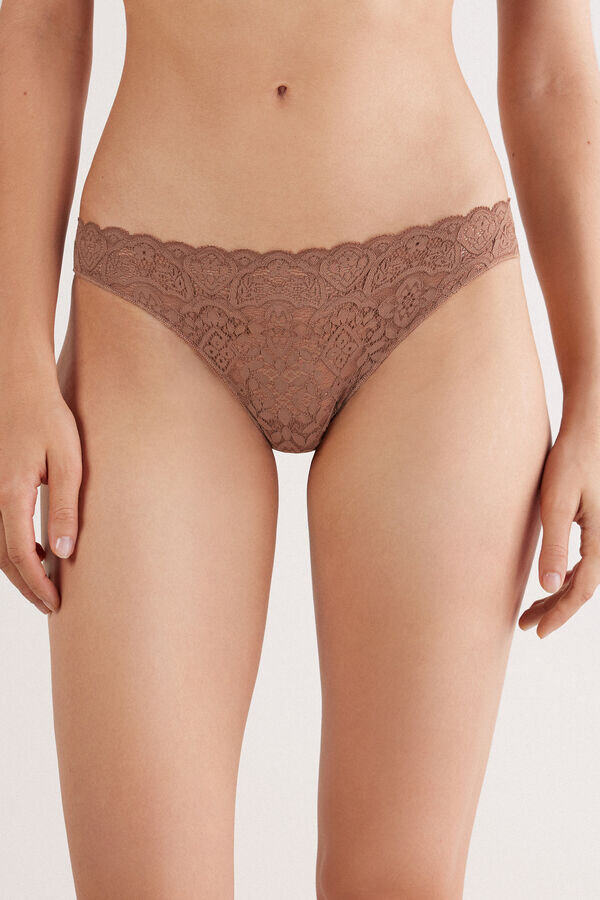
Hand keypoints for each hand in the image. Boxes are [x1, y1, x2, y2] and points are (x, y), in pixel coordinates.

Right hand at [0, 373, 81, 614]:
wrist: (21, 386)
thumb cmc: (48, 418)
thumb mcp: (67, 461)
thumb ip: (65, 506)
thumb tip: (65, 553)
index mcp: (11, 495)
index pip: (22, 555)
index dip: (38, 583)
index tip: (56, 603)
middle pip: (5, 557)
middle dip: (27, 585)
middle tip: (51, 606)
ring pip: (0, 545)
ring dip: (20, 569)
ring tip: (46, 585)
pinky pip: (2, 527)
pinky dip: (16, 548)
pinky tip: (41, 550)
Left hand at [519, 419, 599, 637]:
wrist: (588, 431)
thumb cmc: (571, 460)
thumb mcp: (556, 503)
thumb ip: (555, 545)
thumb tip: (550, 585)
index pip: (582, 589)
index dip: (560, 613)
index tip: (538, 631)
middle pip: (583, 587)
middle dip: (555, 609)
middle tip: (526, 626)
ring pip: (584, 576)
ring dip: (559, 595)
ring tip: (531, 610)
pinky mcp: (597, 526)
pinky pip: (585, 562)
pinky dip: (565, 577)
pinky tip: (547, 583)